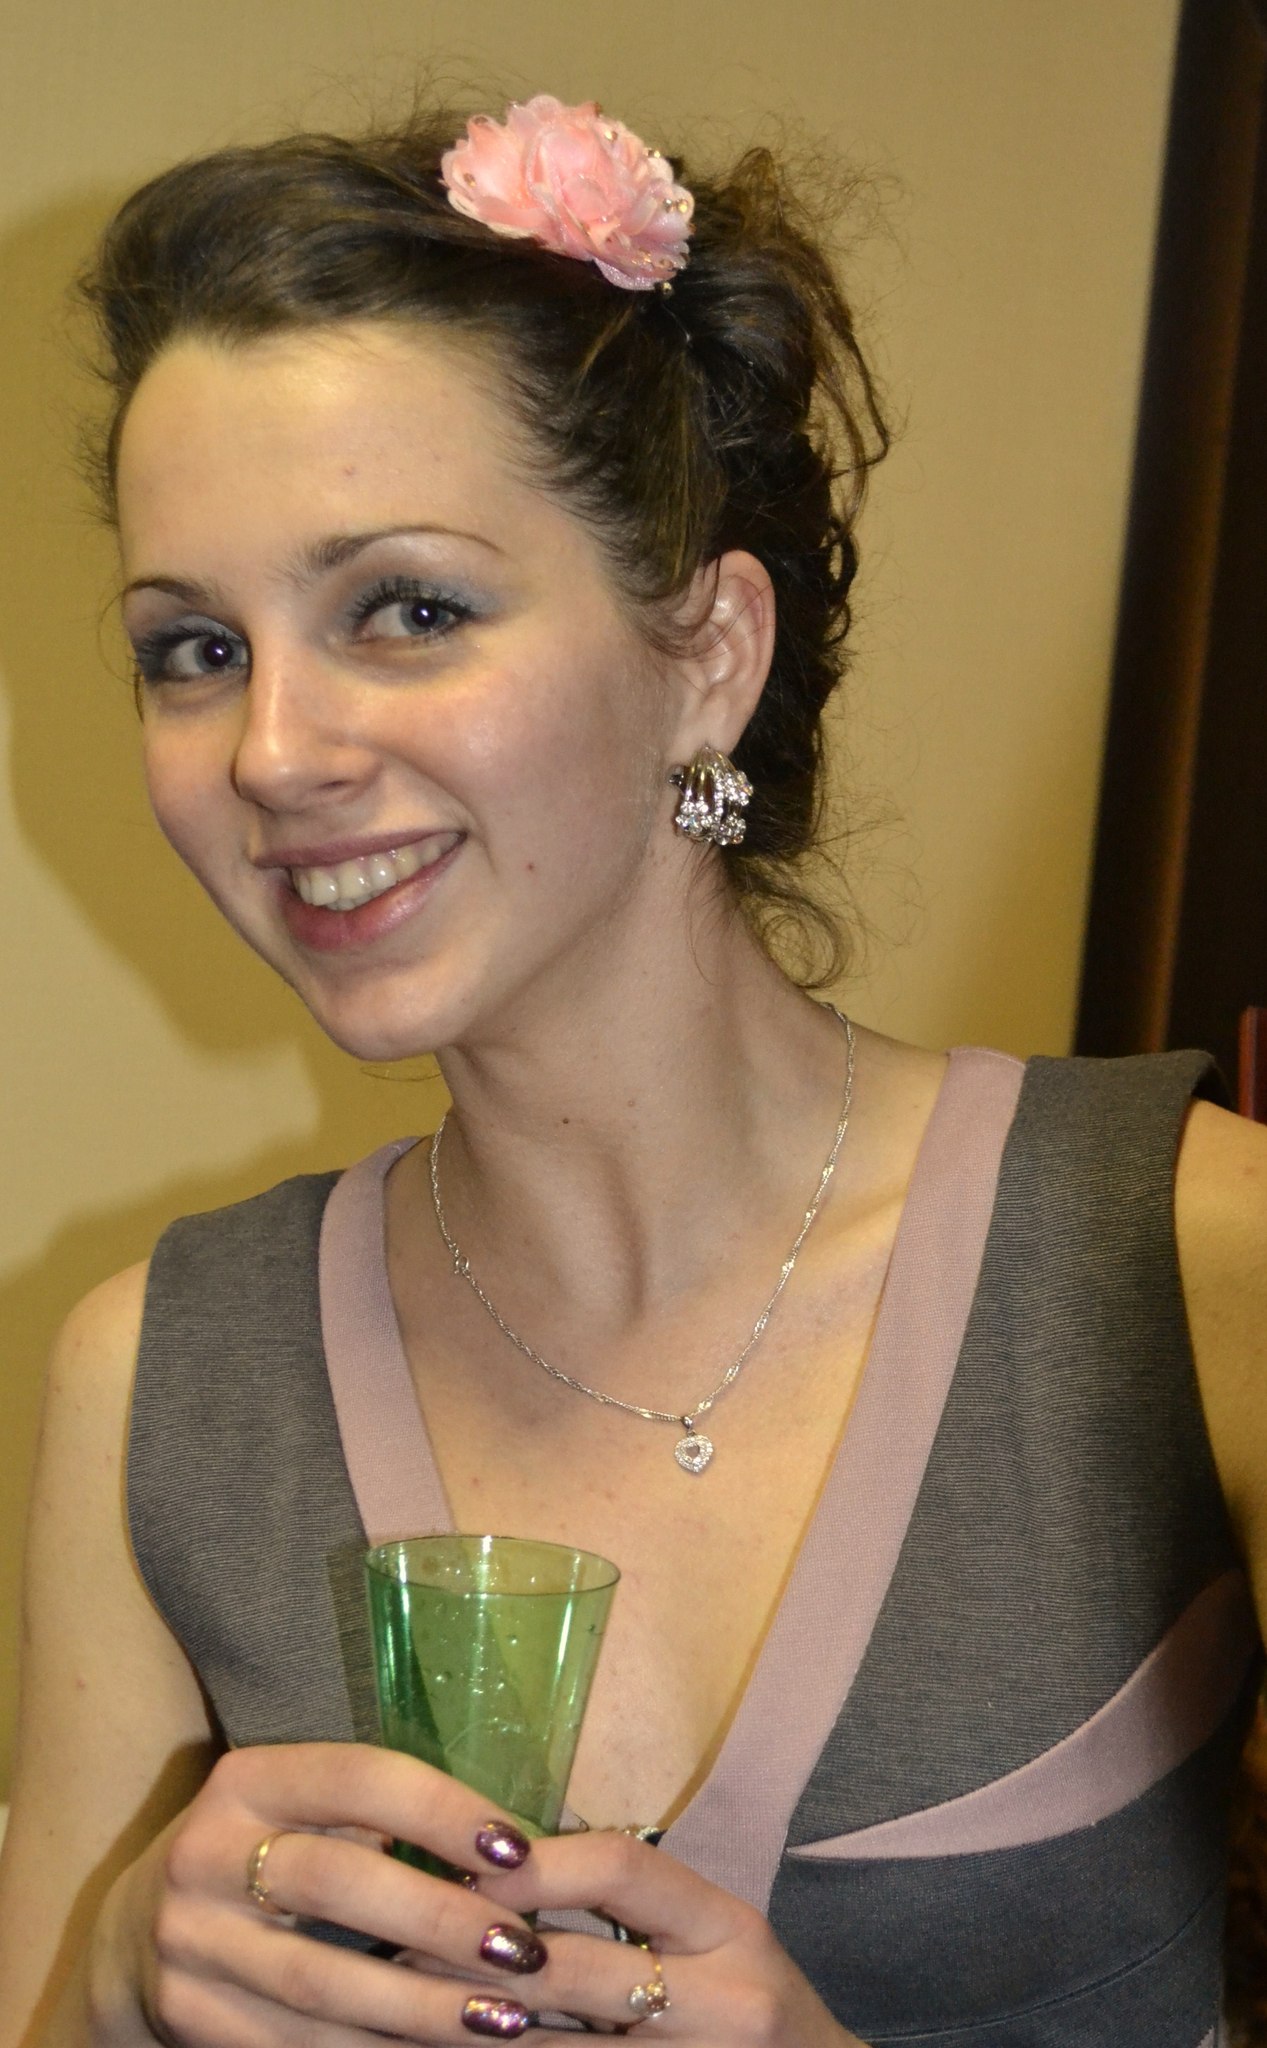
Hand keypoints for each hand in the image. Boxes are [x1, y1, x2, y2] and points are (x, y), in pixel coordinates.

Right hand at [91, 1742, 574, 2045]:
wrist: (132, 1934)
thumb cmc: (259, 1852)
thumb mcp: (294, 1807)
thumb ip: (371, 1814)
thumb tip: (502, 1849)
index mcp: (245, 1781)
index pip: (356, 1778)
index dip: (440, 1810)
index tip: (516, 1850)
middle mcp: (204, 1854)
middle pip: (337, 1883)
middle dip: (440, 1919)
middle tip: (524, 1948)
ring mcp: (189, 1942)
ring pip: (320, 1982)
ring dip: (422, 2006)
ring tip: (504, 2017)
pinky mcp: (190, 2017)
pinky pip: (298, 2044)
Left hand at [97, 1742, 863, 2045]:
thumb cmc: (750, 2008)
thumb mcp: (716, 1935)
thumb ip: (631, 1900)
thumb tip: (500, 1856)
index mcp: (730, 1925)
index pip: (625, 1869)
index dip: (539, 1860)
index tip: (465, 1857)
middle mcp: (725, 1998)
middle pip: (576, 1968)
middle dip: (477, 1950)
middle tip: (390, 1931)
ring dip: (466, 2022)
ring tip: (388, 1997)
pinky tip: (439, 2046)